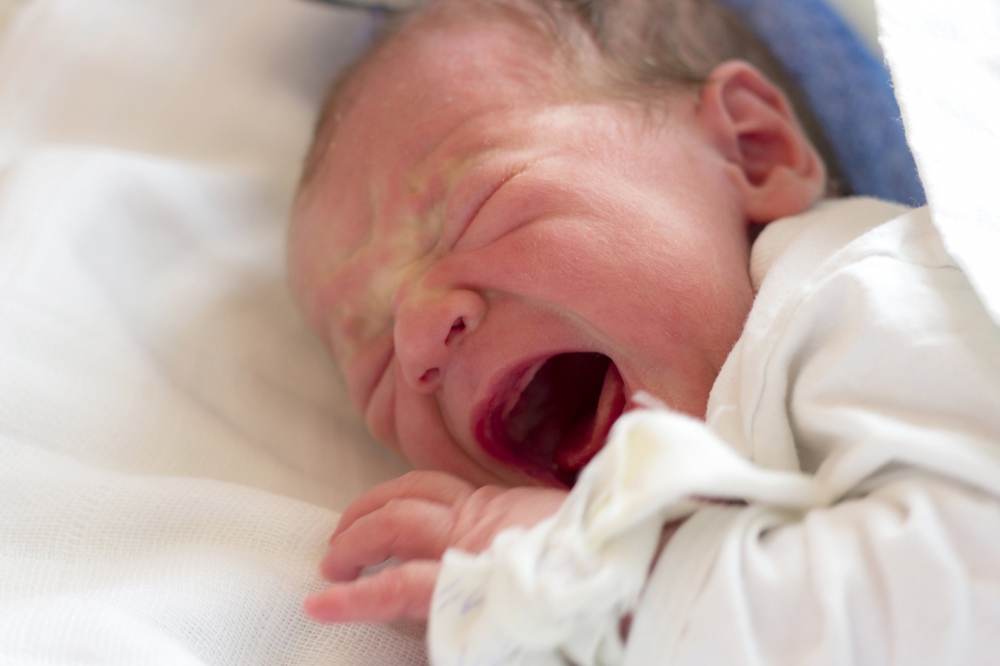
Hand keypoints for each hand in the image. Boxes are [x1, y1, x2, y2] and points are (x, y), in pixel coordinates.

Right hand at [304, 470, 567, 623]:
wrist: (643, 567)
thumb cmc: (583, 609)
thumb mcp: (519, 640)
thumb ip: (463, 629)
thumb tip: (426, 626)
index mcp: (480, 577)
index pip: (401, 586)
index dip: (355, 600)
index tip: (317, 607)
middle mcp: (478, 534)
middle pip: (397, 525)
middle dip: (353, 543)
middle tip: (330, 569)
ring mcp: (491, 509)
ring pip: (415, 491)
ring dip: (372, 506)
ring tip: (348, 527)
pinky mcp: (505, 498)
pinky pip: (443, 484)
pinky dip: (409, 491)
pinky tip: (398, 504)